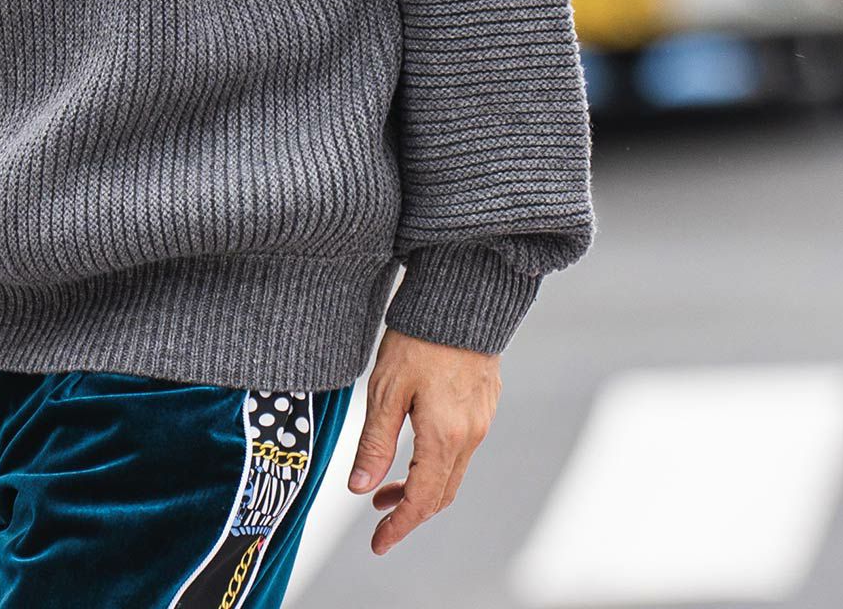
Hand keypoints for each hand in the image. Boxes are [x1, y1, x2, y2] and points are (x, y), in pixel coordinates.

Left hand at [345, 327, 500, 555]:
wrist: (462, 297)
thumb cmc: (419, 337)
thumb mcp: (386, 390)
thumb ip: (375, 443)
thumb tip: (359, 488)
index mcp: (444, 437)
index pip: (422, 501)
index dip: (399, 527)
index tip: (378, 544)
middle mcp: (469, 435)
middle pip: (441, 494)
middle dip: (409, 513)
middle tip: (378, 520)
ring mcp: (480, 420)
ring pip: (452, 474)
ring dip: (421, 488)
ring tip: (386, 487)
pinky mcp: (483, 405)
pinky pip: (461, 451)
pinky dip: (436, 464)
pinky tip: (413, 451)